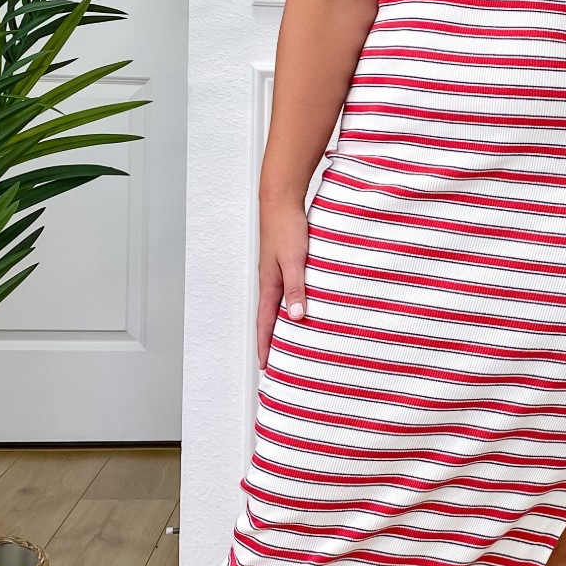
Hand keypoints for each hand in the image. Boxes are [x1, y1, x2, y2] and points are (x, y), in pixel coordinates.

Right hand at [256, 195, 310, 369]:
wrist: (281, 200)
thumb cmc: (287, 227)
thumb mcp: (295, 260)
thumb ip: (297, 288)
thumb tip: (297, 317)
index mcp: (269, 284)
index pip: (265, 322)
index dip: (265, 344)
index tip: (264, 365)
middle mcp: (270, 280)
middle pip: (269, 317)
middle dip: (270, 340)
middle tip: (274, 361)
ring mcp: (276, 271)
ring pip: (278, 304)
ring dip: (280, 323)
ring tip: (287, 340)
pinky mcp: (285, 262)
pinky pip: (287, 289)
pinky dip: (291, 303)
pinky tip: (301, 304)